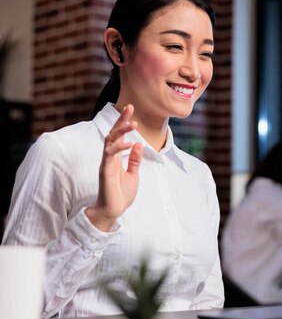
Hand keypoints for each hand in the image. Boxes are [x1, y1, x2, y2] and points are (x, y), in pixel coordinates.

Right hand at [86, 104, 143, 230]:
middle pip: (113, 134)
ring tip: (133, 123)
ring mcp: (106, 163)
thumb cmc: (121, 194)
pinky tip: (130, 143)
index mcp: (115, 157)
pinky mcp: (105, 171)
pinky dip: (119, 147)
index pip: (119, 136)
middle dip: (121, 120)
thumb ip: (134, 160)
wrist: (113, 211)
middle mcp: (109, 157)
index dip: (124, 123)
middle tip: (129, 107)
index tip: (131, 110)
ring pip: (110, 141)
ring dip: (121, 131)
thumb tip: (138, 143)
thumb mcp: (133, 174)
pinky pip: (110, 155)